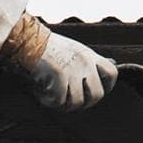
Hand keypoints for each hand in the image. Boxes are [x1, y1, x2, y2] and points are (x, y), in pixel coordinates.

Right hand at [1, 14, 116, 109]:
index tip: (95, 93)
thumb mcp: (73, 49)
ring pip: (78, 102)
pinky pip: (60, 101)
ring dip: (64, 104)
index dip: (108, 87)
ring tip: (53, 97)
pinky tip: (42, 94)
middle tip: (71, 102)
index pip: (112, 73)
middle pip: (97, 94)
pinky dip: (50, 101)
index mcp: (89, 55)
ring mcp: (73, 70)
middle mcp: (85, 62)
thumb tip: (90, 79)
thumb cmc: (47, 45)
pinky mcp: (60, 76)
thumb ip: (84, 62)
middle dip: (85, 103)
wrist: (30, 38)